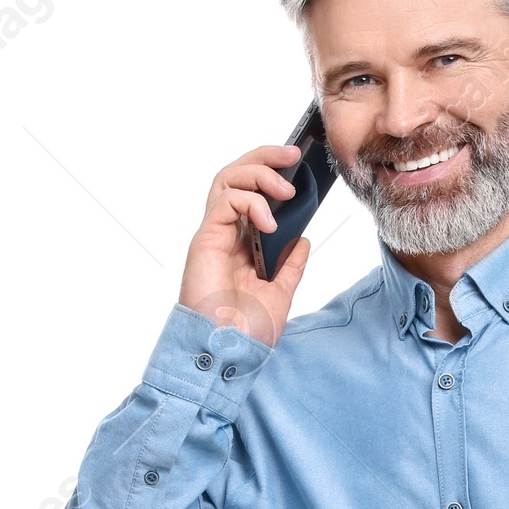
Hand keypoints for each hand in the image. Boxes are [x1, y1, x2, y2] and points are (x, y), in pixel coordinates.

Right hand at [178, 145, 311, 347]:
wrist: (228, 352)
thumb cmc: (246, 332)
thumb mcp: (281, 293)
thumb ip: (290, 266)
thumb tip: (302, 240)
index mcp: (241, 243)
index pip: (251, 192)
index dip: (271, 171)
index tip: (298, 165)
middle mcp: (225, 233)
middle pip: (237, 175)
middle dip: (265, 157)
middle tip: (293, 156)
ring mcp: (214, 234)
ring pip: (228, 179)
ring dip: (259, 173)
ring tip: (286, 190)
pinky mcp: (206, 239)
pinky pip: (226, 201)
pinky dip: (251, 202)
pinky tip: (270, 222)